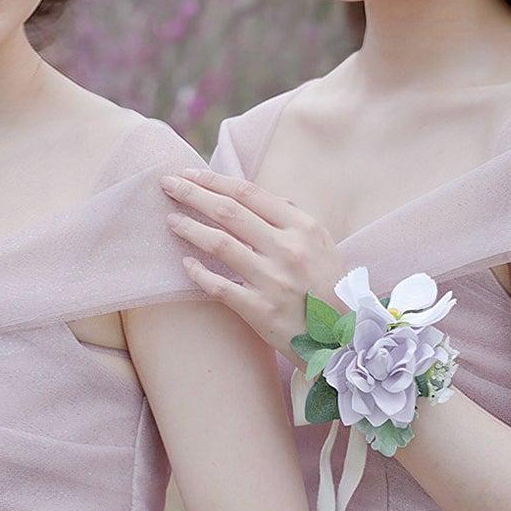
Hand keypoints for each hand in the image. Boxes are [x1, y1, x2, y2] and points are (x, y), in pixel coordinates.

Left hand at [161, 170, 343, 360]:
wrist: (344, 338)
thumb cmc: (330, 287)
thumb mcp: (323, 244)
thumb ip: (294, 219)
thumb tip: (270, 198)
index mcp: (303, 228)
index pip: (249, 194)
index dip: (215, 180)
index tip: (189, 172)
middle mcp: (287, 250)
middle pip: (229, 212)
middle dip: (193, 193)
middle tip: (167, 184)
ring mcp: (273, 281)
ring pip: (220, 244)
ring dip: (190, 228)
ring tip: (171, 220)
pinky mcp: (260, 311)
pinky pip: (219, 287)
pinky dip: (199, 274)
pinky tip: (186, 264)